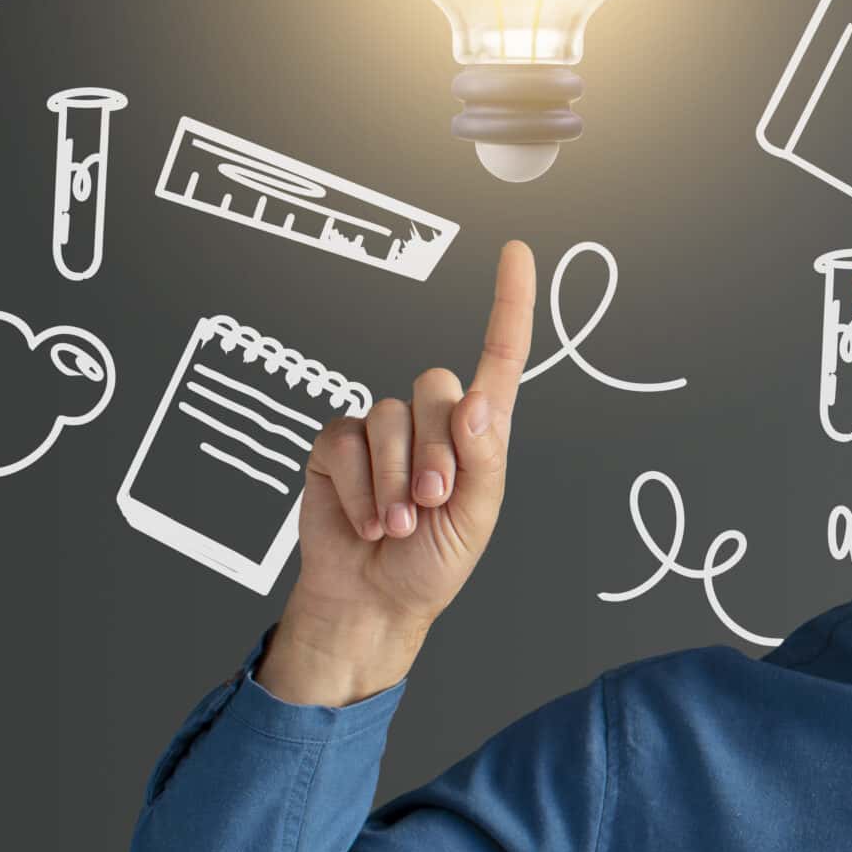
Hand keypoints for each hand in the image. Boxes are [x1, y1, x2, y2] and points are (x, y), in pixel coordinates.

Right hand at [285, 240, 537, 646]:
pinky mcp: (337, 446)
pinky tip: (367, 519)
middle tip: (432, 502)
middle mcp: (432, 421)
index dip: (508, 302)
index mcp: (478, 431)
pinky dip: (359, 489)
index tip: (515, 252)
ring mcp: (382, 430)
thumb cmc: (434, 563)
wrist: (373, 600)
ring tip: (400, 523)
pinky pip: (346, 441)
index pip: (499, 355)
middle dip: (437, 451)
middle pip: (437, 387)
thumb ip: (483, 459)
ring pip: (390, 416)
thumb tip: (476, 403)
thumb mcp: (477, 518)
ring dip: (395, 480)